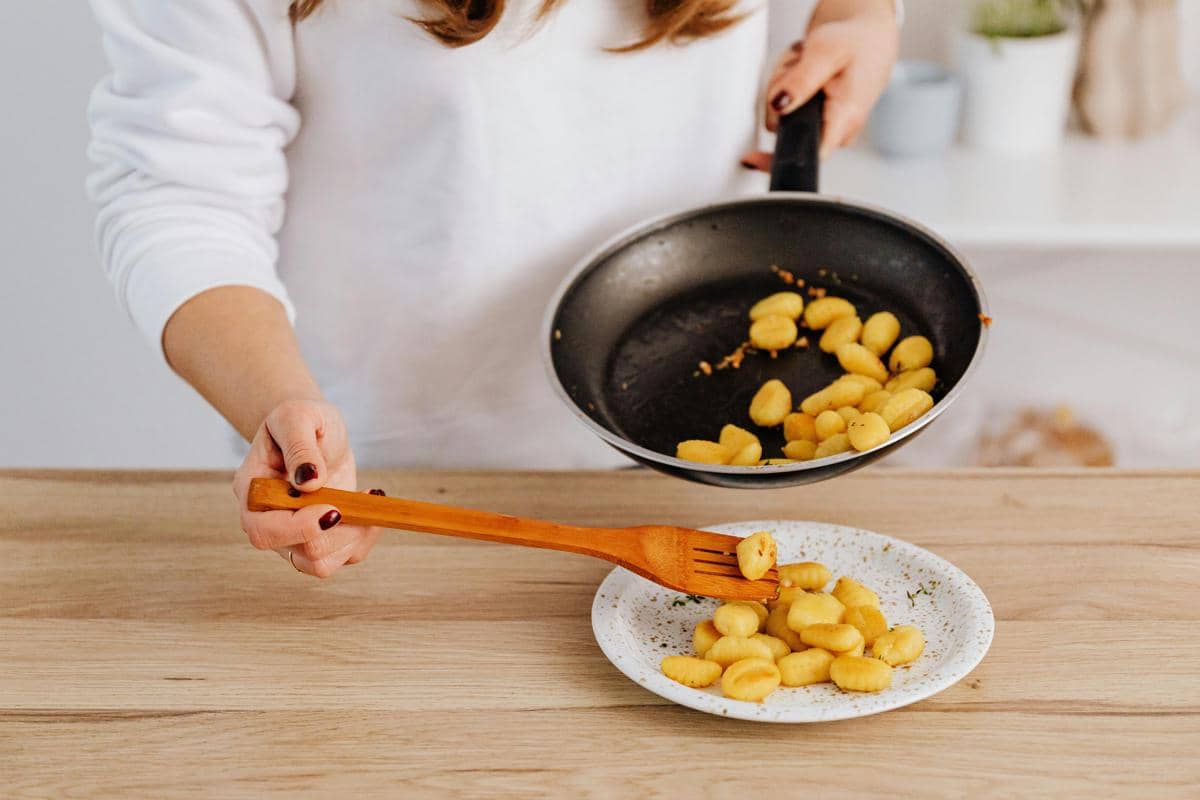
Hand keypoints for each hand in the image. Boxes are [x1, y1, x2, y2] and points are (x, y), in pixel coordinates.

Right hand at [232, 400, 381, 577]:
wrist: (314, 429)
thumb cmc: (300, 419)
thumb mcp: (298, 416)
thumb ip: (299, 446)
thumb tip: (309, 482)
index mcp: (253, 491)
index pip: (263, 530)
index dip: (299, 528)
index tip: (333, 508)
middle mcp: (268, 521)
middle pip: (298, 554)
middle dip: (337, 533)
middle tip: (358, 498)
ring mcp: (294, 535)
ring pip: (321, 564)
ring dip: (353, 537)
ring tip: (366, 497)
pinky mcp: (321, 537)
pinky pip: (344, 556)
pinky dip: (365, 536)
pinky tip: (369, 500)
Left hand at [742, 0, 898, 169]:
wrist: (868, 40)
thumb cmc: (855, 43)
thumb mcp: (827, 51)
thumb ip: (801, 80)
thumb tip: (778, 106)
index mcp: (844, 118)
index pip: (808, 157)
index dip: (776, 159)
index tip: (750, 157)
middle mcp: (836, 131)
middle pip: (784, 128)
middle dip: (779, 93)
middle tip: (796, 65)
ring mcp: (825, 129)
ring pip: (780, 117)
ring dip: (782, 86)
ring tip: (803, 64)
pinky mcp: (815, 124)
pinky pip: (785, 112)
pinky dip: (786, 89)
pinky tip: (801, 72)